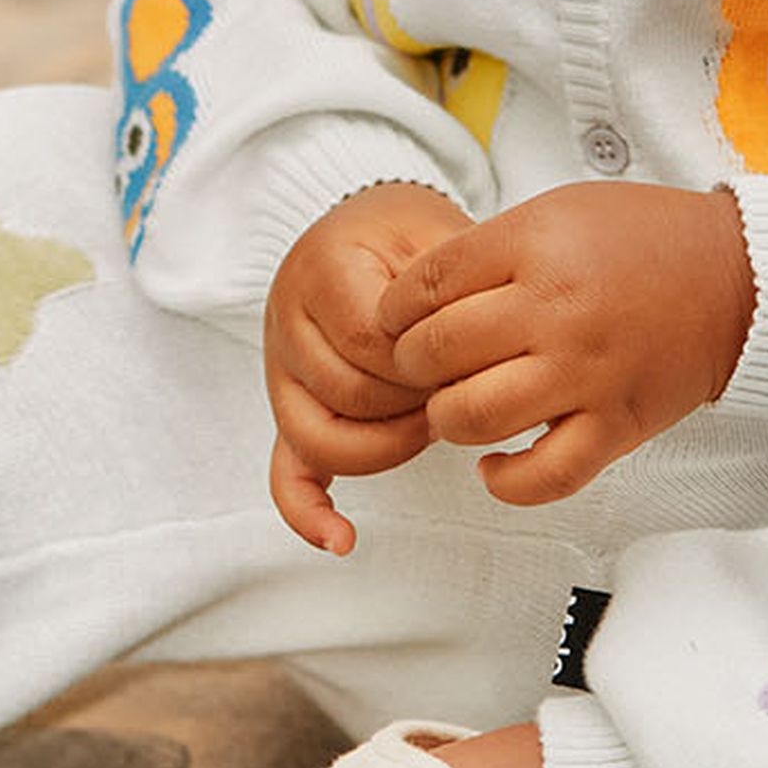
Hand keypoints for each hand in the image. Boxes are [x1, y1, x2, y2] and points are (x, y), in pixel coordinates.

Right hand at [263, 181, 470, 553]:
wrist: (362, 227)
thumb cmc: (408, 238)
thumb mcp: (437, 236)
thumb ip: (455, 287)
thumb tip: (485, 356)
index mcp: (322, 268)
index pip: (370, 339)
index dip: (425, 361)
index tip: (464, 354)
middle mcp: (287, 321)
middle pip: (350, 393)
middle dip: (413, 402)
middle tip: (456, 388)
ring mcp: (282, 373)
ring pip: (324, 438)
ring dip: (388, 443)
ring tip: (428, 422)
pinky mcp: (289, 411)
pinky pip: (286, 473)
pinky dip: (308, 511)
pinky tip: (342, 540)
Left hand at [377, 181, 755, 505]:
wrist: (739, 279)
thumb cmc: (644, 239)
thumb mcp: (558, 210)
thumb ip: (490, 250)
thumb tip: (417, 302)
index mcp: (537, 246)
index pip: (425, 284)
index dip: (394, 308)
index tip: (397, 319)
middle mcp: (557, 311)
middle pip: (437, 351)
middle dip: (410, 363)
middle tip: (421, 365)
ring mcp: (589, 373)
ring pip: (475, 417)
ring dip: (447, 419)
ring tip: (455, 408)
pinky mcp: (619, 424)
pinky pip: (546, 476)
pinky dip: (507, 482)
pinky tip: (494, 467)